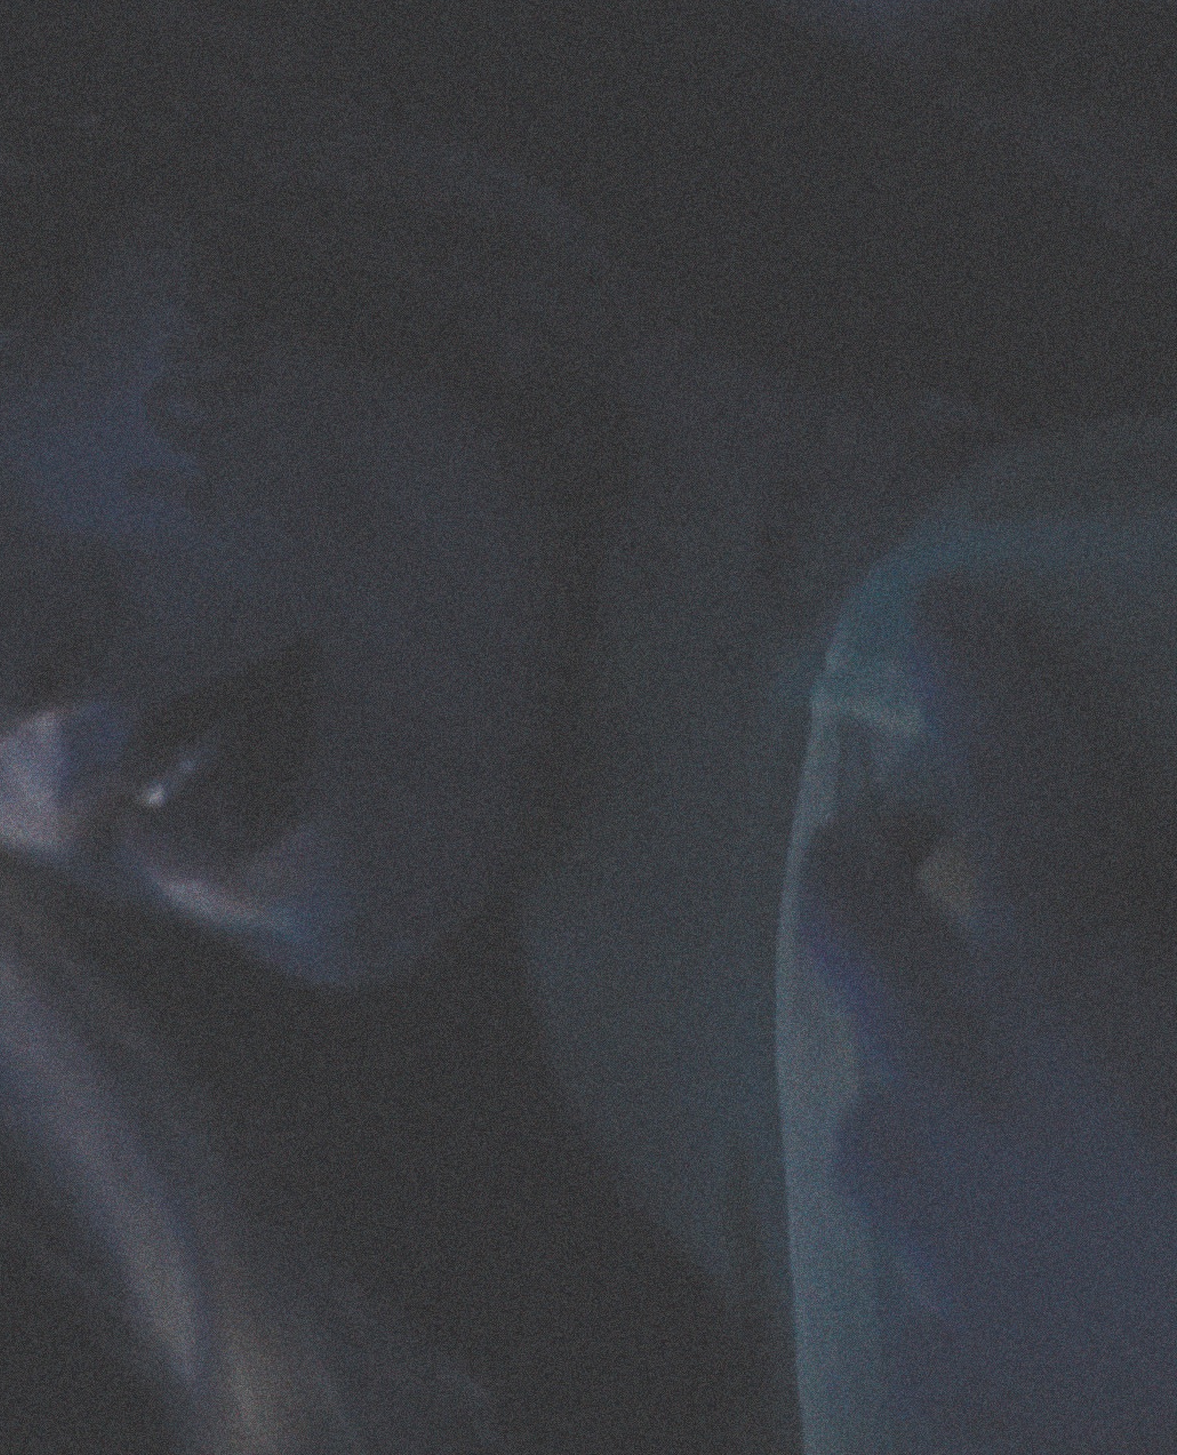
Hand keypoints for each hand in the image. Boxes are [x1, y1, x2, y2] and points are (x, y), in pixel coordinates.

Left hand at [797, 576, 1176, 1453]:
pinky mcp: (943, 1377)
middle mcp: (957, 1094)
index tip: (945, 616)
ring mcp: (928, 1241)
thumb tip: (1119, 869)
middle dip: (881, 843)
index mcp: (1072, 988)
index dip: (981, 674)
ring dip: (921, 1052)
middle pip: (847, 908)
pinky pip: (926, 1257)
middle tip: (937, 832)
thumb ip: (1146, 893)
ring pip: (871, 1095)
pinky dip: (975, 1224)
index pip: (1009, 772)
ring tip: (997, 1055)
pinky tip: (1043, 1248)